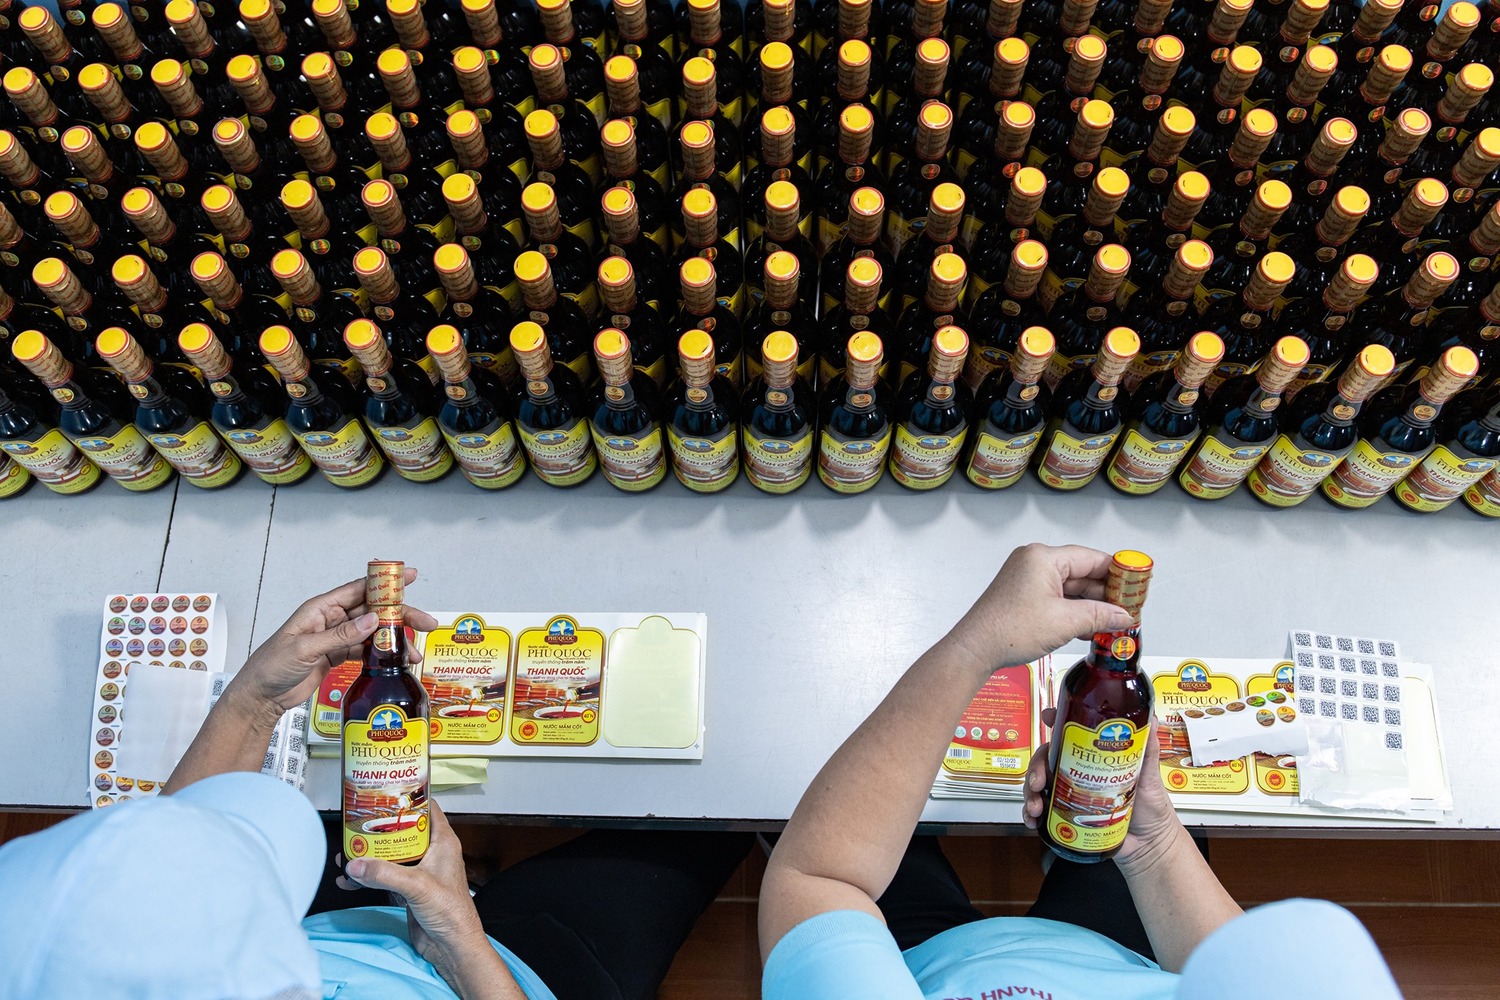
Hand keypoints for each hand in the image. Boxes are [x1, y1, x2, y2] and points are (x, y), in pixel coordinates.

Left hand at [230, 568, 439, 714]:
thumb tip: (371, 620)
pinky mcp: (336, 656)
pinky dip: (381, 655)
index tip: (408, 576)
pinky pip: (364, 650)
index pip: (359, 589)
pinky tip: (395, 661)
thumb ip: (340, 635)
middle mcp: (330, 619)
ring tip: (413, 651)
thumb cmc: (270, 667)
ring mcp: (335, 638)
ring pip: (372, 632)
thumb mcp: (304, 649)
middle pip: (372, 611)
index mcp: (320, 608)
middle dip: (400, 615)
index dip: (385, 582)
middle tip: (425, 621)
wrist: (260, 697)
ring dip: (393, 640)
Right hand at [340, 801, 489, 981]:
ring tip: (348, 855)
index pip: (428, 809)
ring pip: (391, 855)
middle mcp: (431, 854)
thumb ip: (385, 874)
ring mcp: (419, 872)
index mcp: (442, 842)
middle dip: (378, 830)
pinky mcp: (408, 890)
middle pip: (402, 832)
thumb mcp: (417, 886)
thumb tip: (357, 864)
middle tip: (357, 825)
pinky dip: (368, 878)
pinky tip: (351, 880)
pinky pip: (384, 877)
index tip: (387, 792)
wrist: (452, 946)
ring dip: (369, 856)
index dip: (409, 798)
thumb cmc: (452, 913)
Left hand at [945, 544, 1135, 673]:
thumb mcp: (1064, 622)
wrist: (976, 649)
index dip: (1117, 572)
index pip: (1091, 558)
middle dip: (1106, 593)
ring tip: (1115, 622)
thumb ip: (1099, 616)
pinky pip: (1058, 599)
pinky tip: (1091, 628)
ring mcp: (1028, 580)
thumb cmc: (1008, 629)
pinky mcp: (1025, 597)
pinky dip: (1075, 612)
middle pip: (1082, 572)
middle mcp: (1035, 563)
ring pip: (1071, 588)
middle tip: (1129, 609)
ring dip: (1091, 606)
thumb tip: (1124, 616)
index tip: (1136, 584)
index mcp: (1043, 558)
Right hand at [1022, 707, 1180, 866]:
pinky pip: (1040, 812)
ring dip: (1030, 793)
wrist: (1150, 846)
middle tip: (1038, 781)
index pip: (1070, 736)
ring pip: (1038, 785)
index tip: (1047, 718)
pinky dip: (1030, 814)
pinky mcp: (1065, 817)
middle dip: (1036, 767)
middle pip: (1047, 760)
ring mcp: (1069, 796)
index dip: (1056, 723)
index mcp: (1094, 760)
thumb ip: (1149, 751)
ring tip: (1036, 806)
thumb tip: (1153, 720)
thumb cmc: (1152, 810)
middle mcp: (1077, 774)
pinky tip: (1033, 820)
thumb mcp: (1150, 778)